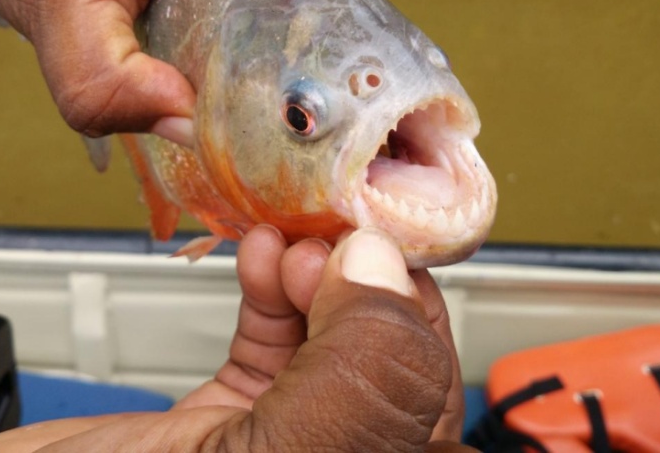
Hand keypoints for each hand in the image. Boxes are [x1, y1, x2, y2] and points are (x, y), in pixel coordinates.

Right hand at [0, 226, 475, 451]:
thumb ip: (355, 375)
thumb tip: (380, 269)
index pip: (430, 381)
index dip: (407, 300)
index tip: (367, 237)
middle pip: (385, 352)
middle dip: (355, 276)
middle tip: (319, 228)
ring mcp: (287, 446)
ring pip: (331, 337)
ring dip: (312, 270)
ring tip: (283, 235)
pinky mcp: (228, 425)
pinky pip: (273, 343)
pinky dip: (269, 289)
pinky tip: (259, 254)